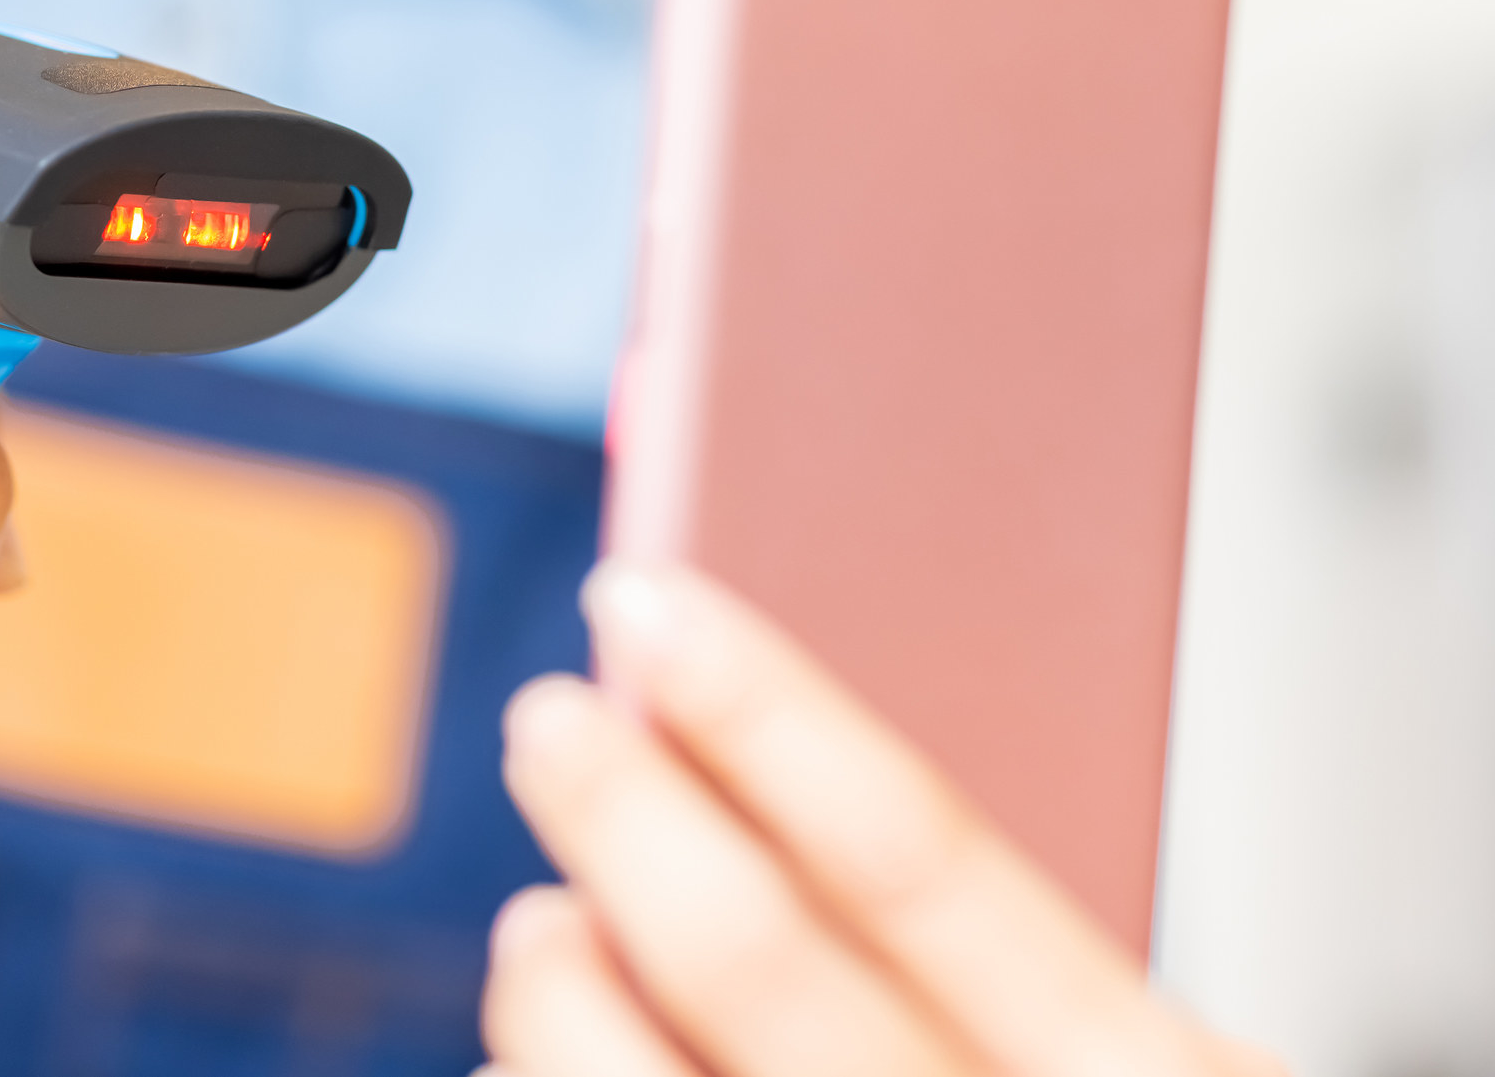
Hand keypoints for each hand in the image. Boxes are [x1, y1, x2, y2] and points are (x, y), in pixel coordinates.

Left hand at [483, 562, 1281, 1076]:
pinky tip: (533, 1076)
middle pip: (759, 962)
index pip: (916, 856)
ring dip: (557, 988)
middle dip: (625, 819)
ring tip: (541, 930)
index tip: (644, 606)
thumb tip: (722, 771)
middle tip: (550, 720)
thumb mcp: (1104, 1057)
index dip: (764, 715)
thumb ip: (955, 948)